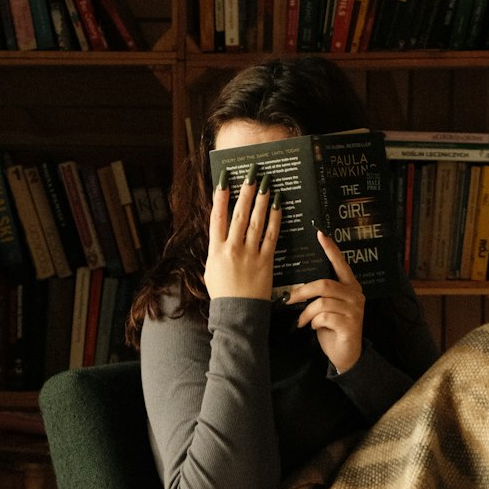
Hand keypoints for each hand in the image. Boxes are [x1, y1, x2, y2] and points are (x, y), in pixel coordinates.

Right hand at [204, 169, 280, 300]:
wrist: (238, 313)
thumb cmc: (223, 293)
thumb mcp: (211, 270)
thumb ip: (216, 250)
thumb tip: (221, 231)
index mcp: (216, 250)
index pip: (217, 218)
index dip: (220, 198)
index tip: (224, 180)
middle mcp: (232, 249)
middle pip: (239, 214)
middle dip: (246, 192)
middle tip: (252, 175)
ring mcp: (250, 254)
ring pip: (256, 221)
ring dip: (262, 201)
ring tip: (267, 184)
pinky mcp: (266, 261)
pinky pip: (271, 236)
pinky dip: (275, 219)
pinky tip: (278, 206)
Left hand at [286, 231, 364, 374]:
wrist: (346, 355)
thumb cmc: (332, 329)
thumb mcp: (326, 308)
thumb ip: (320, 294)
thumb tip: (297, 287)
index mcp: (350, 287)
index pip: (340, 264)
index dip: (331, 249)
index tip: (320, 234)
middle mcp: (355, 295)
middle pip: (324, 284)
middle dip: (302, 292)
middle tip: (288, 299)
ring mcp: (355, 310)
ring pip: (322, 302)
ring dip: (307, 313)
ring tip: (303, 321)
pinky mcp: (350, 325)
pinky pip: (324, 317)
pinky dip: (313, 322)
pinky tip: (314, 328)